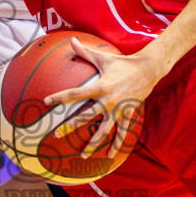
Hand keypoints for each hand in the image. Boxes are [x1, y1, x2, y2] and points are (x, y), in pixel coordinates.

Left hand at [45, 39, 161, 158]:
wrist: (148, 69)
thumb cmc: (123, 63)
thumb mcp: (104, 58)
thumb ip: (85, 51)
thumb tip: (71, 40)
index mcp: (100, 87)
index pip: (75, 93)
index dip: (60, 97)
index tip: (47, 102)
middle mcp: (108, 101)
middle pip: (85, 117)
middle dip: (70, 127)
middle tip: (56, 135)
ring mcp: (118, 110)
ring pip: (103, 131)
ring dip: (92, 144)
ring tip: (82, 156)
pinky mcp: (128, 114)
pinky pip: (122, 133)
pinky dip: (117, 145)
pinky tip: (110, 156)